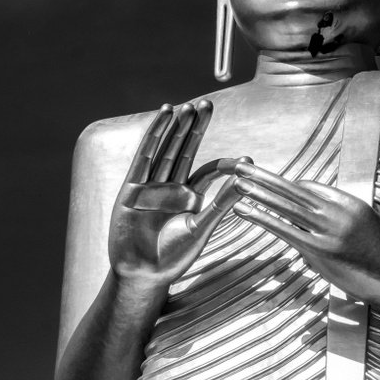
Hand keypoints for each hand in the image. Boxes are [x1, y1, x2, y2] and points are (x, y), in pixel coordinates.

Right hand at [109, 101, 244, 287]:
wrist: (143, 274)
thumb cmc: (174, 256)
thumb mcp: (202, 227)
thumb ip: (222, 203)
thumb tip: (247, 181)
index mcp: (190, 197)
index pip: (208, 170)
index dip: (224, 162)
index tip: (245, 157)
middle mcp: (171, 186)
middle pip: (185, 150)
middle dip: (195, 127)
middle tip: (207, 105)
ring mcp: (151, 185)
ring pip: (165, 148)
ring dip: (175, 127)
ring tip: (186, 106)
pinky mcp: (132, 187)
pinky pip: (144, 155)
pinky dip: (154, 135)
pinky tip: (164, 116)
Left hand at [231, 163, 379, 318]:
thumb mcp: (368, 224)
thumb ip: (342, 216)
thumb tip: (317, 213)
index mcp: (349, 202)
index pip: (311, 188)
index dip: (287, 186)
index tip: (269, 183)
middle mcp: (337, 212)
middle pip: (293, 190)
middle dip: (264, 178)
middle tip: (242, 167)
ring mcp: (327, 230)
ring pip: (286, 206)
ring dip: (258, 193)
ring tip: (238, 183)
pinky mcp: (318, 250)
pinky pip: (284, 229)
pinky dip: (262, 218)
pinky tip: (245, 210)